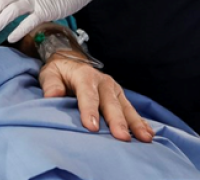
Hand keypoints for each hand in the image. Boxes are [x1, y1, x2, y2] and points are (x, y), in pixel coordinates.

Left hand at [40, 51, 154, 142]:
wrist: (71, 62)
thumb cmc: (60, 72)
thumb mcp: (50, 73)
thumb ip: (51, 84)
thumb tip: (52, 96)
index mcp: (84, 76)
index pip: (88, 95)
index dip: (90, 111)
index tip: (92, 127)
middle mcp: (103, 81)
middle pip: (110, 103)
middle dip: (117, 121)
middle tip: (121, 137)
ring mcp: (114, 89)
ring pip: (125, 107)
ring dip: (135, 123)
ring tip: (145, 138)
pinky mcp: (120, 96)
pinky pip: (131, 110)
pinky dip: (141, 122)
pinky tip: (149, 133)